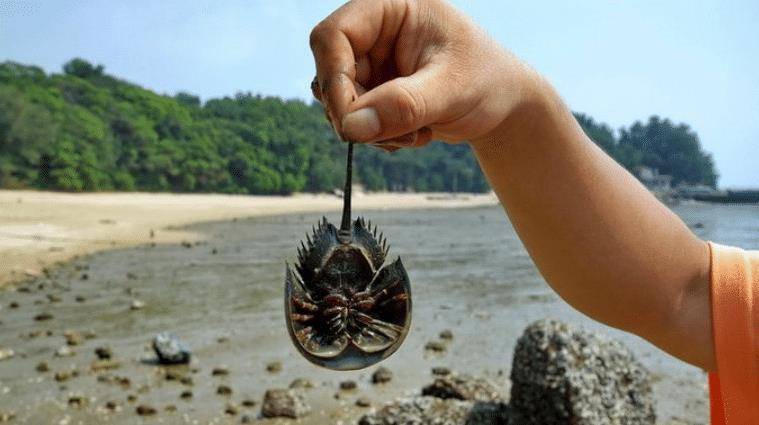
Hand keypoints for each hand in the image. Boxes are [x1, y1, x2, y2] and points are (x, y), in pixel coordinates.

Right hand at [309, 0, 535, 148]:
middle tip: (394, 137)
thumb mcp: (450, 90)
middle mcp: (375, 31)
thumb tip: (351, 127)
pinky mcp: (375, 91)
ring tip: (416, 133)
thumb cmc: (488, 81)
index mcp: (390, 9)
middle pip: (332, 74)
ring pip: (341, 103)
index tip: (349, 124)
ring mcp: (373, 63)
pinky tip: (415, 134)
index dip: (333, 79)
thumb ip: (403, 105)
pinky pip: (356, 120)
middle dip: (360, 114)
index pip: (333, 37)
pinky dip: (380, 136)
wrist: (504, 102)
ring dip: (373, 130)